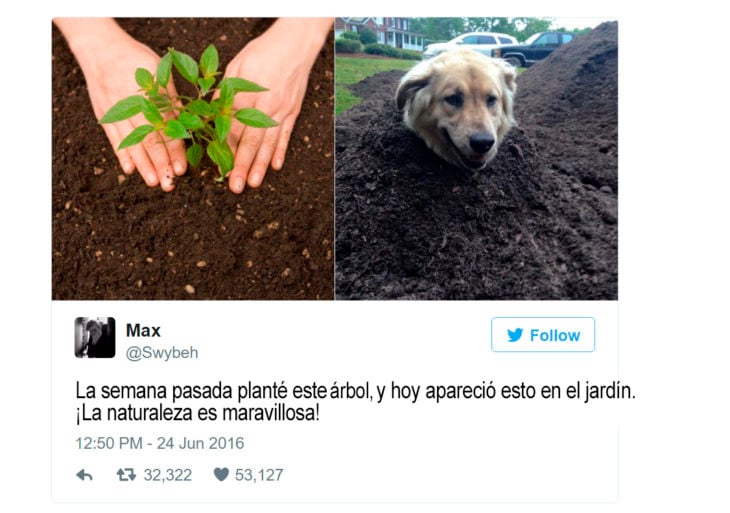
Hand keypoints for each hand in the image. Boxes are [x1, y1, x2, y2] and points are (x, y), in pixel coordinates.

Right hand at [55, 19, 186, 190]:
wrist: (101, 49)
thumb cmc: (137, 60)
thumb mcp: (160, 73)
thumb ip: (173, 99)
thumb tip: (190, 123)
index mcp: (151, 95)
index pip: (167, 128)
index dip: (175, 149)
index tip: (182, 168)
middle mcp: (134, 106)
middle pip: (149, 139)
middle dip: (161, 163)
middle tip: (170, 183)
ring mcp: (117, 112)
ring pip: (132, 143)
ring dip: (143, 165)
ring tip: (153, 182)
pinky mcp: (104, 115)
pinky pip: (113, 138)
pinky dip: (121, 154)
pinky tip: (129, 170)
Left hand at [223, 18, 330, 192]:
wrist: (294, 45)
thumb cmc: (262, 52)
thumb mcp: (236, 67)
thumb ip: (224, 92)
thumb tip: (211, 116)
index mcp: (246, 93)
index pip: (232, 127)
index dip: (225, 149)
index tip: (218, 166)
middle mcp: (265, 105)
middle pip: (250, 140)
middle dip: (241, 165)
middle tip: (235, 185)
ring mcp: (281, 110)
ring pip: (268, 143)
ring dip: (260, 165)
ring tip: (253, 183)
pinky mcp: (293, 111)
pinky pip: (285, 135)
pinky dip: (280, 152)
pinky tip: (275, 167)